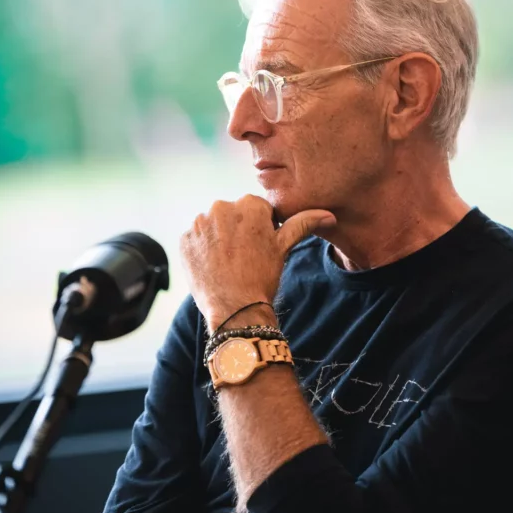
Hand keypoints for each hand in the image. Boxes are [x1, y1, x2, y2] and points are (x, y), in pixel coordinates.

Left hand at [180, 194, 335, 329]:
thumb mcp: (284, 247)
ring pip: (213, 224)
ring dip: (219, 237)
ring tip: (228, 262)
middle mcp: (220, 207)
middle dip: (238, 229)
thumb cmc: (263, 276)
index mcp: (248, 204)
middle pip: (232, 214)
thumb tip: (328, 215)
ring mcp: (199, 223)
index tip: (259, 247)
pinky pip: (196, 238)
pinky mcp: (184, 240)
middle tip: (245, 256)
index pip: (255, 209)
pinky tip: (213, 265)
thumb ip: (303, 223)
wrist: (235, 308)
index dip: (260, 228)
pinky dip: (202, 249)